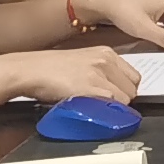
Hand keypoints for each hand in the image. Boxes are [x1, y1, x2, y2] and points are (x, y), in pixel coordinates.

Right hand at [12, 45, 140, 104]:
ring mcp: (99, 73)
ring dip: (114, 107)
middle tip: (104, 105)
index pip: (134, 77)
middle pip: (133, 89)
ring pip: (126, 99)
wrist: (30, 69)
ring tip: (95, 106)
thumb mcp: (84, 63)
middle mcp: (106, 60)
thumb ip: (102, 72)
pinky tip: (92, 109)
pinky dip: (107, 111)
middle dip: (122, 100)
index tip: (117, 97)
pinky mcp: (90, 87)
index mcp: (106, 52)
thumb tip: (117, 91)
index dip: (126, 90)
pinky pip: (113, 104)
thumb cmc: (51, 69)